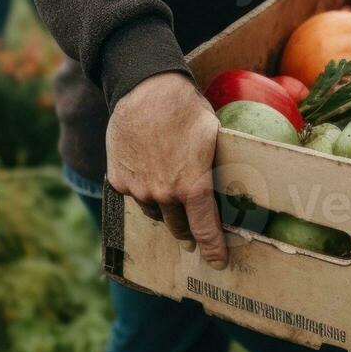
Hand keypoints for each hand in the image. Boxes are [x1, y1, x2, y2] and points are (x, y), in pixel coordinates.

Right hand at [105, 72, 226, 267]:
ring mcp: (139, 188)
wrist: (146, 89)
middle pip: (178, 227)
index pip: (206, 230)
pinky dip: (140, 190)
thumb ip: (216, 166)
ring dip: (163, 209)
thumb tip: (231, 179)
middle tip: (192, 232)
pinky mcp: (119, 178)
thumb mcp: (214, 135)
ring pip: (154, 212)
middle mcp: (165, 194)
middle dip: (187, 232)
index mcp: (193, 186)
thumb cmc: (187, 109)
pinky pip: (132, 195)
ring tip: (169, 195)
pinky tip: (147, 172)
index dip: (214, 249)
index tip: (218, 262)